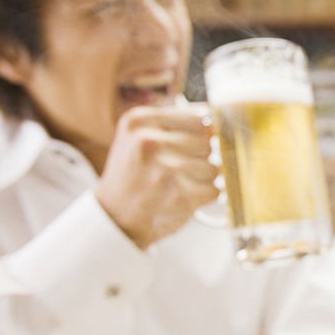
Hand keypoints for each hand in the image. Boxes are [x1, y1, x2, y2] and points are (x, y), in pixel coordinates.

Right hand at [95, 104, 217, 248]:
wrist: (114, 217)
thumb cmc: (136, 174)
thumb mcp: (141, 136)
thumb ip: (176, 124)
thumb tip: (220, 124)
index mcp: (139, 121)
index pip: (199, 118)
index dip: (205, 134)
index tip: (194, 145)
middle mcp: (149, 142)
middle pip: (208, 143)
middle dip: (203, 158)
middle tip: (180, 169)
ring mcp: (165, 170)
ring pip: (214, 167)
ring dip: (204, 179)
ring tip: (178, 184)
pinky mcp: (178, 196)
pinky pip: (213, 190)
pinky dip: (205, 196)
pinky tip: (183, 197)